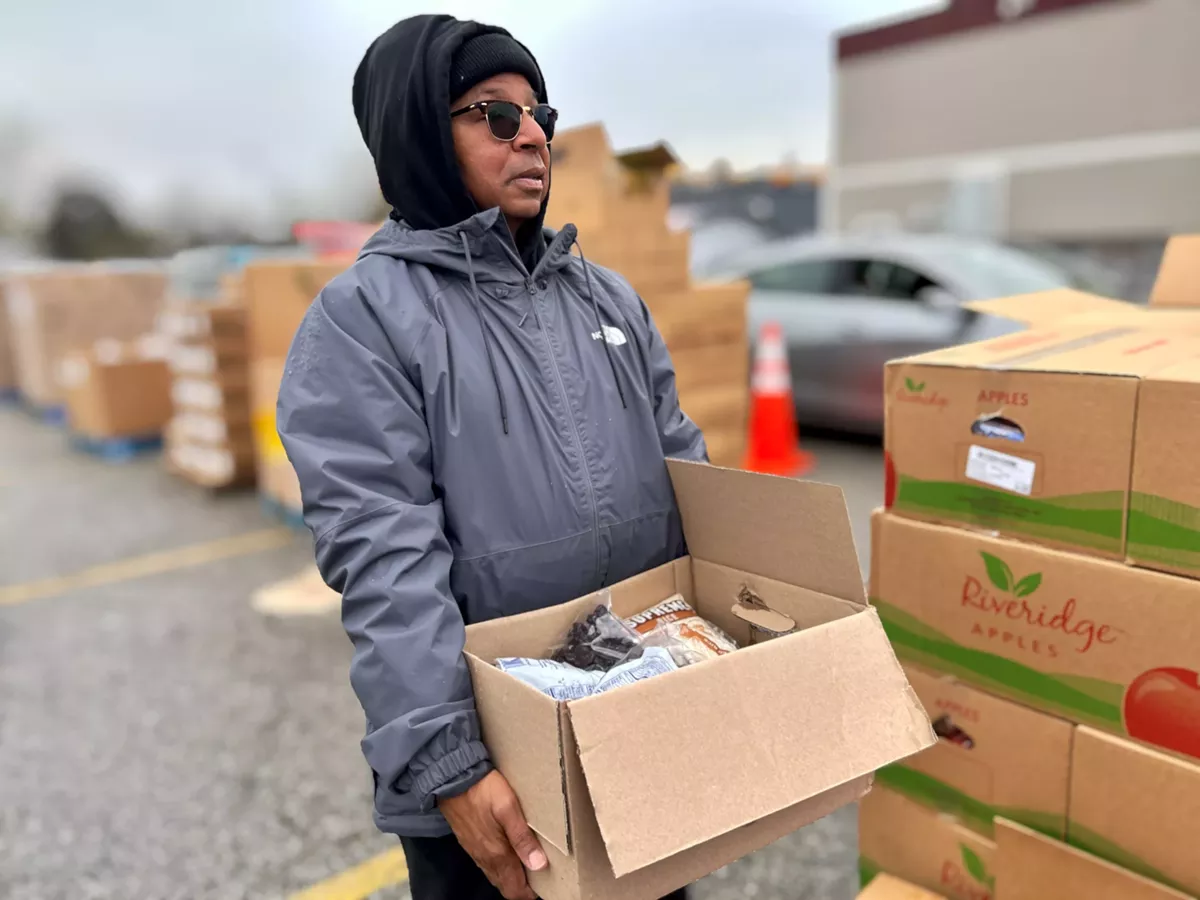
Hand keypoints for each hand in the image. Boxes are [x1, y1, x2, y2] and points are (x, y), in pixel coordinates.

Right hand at [438, 770, 546, 899]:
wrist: (451, 777)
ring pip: (494, 875)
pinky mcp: (468, 841)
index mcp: (496, 854)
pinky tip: (506, 856)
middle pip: (504, 885)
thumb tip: (539, 865)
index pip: (514, 888)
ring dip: (509, 878)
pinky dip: (499, 868)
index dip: (528, 893)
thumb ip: (522, 837)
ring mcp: (474, 850)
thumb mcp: (508, 808)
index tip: (543, 888)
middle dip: (520, 888)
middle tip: (537, 880)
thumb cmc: (484, 790)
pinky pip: (486, 864)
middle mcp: (484, 858)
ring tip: (525, 868)